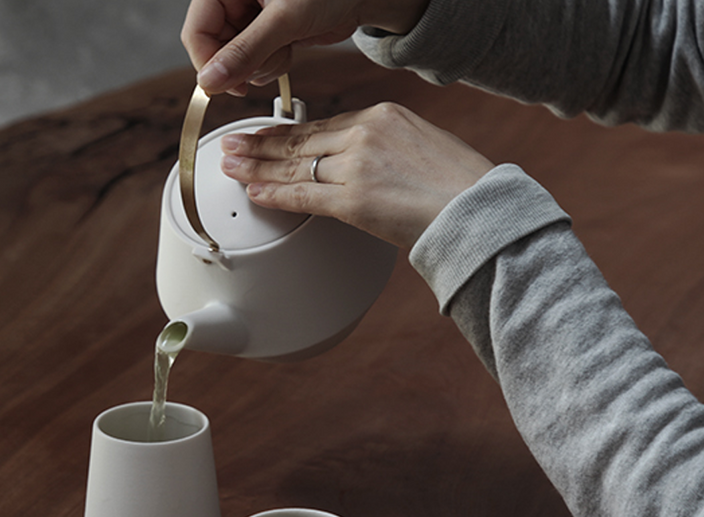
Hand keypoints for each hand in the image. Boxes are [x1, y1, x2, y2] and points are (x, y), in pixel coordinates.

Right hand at [181, 0, 428, 95]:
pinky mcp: (266, 31)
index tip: (223, 87)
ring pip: (235, 59)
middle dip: (241, 64)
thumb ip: (245, 51)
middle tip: (266, 63)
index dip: (208, 62)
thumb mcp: (284, 19)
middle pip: (214, 47)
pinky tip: (289, 48)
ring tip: (285, 47)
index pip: (197, 30)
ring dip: (259, 65)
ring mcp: (249, 15)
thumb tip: (212, 81)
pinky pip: (255, 60)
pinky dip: (271, 64)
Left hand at [220, 102, 494, 248]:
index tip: (266, 135)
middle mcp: (364, 133)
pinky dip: (276, 194)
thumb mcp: (421, 143)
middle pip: (300, 140)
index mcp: (382, 115)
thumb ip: (385, 146)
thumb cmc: (459, 184)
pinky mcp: (354, 200)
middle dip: (261, 145)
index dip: (287, 132)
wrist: (478, 208)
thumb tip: (364, 160)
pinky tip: (254, 192)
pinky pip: (304, 196)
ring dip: (258, 168)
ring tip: (231, 165)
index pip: (322, 125)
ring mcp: (356, 166)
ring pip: (296, 166)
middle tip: (232, 145)